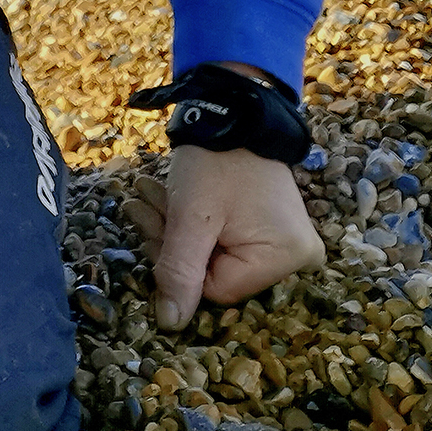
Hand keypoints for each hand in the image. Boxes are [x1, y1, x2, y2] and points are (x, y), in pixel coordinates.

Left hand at [124, 147, 325, 330]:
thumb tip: (171, 325)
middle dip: (169, 239)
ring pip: (213, 251)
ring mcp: (284, 239)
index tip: (148, 227)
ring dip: (173, 225)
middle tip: (136, 203)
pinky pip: (223, 235)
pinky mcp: (269, 225)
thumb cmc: (215, 159)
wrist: (234, 106)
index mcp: (284, 258)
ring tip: (143, 192)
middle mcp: (295, 256)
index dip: (177, 263)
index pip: (215, 288)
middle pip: (214, 270)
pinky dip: (191, 219)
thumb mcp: (191, 216)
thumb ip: (180, 270)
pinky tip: (161, 195)